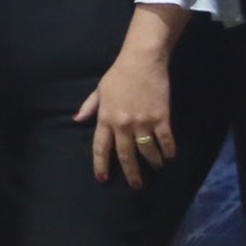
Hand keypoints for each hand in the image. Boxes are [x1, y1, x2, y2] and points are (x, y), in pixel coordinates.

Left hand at [75, 47, 171, 189]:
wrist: (142, 60)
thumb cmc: (119, 74)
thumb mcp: (100, 90)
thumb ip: (90, 107)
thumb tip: (76, 119)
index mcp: (106, 118)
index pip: (101, 147)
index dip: (101, 164)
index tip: (102, 178)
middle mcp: (123, 124)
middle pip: (125, 155)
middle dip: (130, 173)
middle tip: (136, 185)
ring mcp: (142, 122)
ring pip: (146, 151)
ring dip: (152, 162)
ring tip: (155, 167)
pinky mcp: (160, 117)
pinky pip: (165, 140)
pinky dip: (168, 150)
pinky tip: (169, 156)